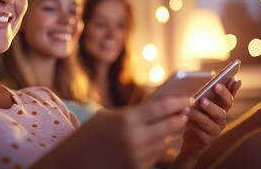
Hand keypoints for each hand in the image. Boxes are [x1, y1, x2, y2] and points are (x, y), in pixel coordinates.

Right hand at [33, 96, 191, 168]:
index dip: (179, 102)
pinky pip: (155, 156)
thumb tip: (160, 108)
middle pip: (170, 126)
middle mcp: (134, 139)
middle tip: (186, 112)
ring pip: (165, 142)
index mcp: (125, 120)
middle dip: (180, 118)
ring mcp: (137, 157)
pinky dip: (157, 148)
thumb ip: (133, 113)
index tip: (188, 98)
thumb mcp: (108, 117)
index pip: (162, 107)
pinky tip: (151, 142)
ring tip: (168, 126)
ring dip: (168, 134)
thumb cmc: (88, 136)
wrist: (71, 164)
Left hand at [175, 80, 241, 166]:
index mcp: (221, 109)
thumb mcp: (197, 106)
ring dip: (197, 114)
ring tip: (186, 108)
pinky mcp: (207, 141)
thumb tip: (201, 81)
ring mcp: (215, 131)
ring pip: (208, 122)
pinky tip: (184, 120)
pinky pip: (200, 133)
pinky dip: (191, 125)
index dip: (232, 90)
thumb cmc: (193, 120)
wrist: (188, 144)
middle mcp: (221, 120)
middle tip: (207, 94)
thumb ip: (202, 95)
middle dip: (216, 101)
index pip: (229, 99)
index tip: (232, 79)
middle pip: (223, 110)